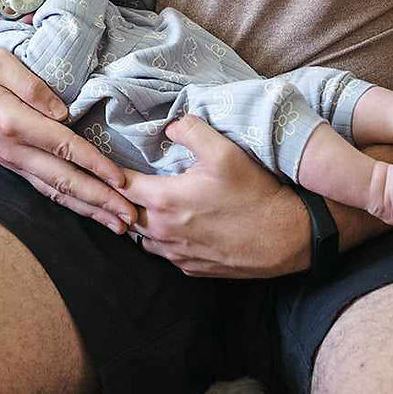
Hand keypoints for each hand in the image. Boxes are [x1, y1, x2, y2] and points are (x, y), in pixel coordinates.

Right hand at [0, 38, 137, 231]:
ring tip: (117, 224)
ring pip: (54, 191)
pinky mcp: (11, 163)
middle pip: (63, 180)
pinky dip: (67, 202)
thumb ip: (31, 84)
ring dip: (88, 209)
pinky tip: (86, 210)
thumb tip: (62, 113)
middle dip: (99, 201)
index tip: (121, 180)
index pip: (63, 147)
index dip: (94, 165)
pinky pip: (42, 188)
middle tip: (131, 218)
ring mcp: (11, 160)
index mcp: (12, 122)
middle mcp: (13, 149)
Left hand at [122, 115, 310, 278]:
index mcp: (164, 200)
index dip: (112, 173)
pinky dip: (163, 238)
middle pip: (127, 213)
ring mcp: (176, 254)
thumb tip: (170, 126)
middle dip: (124, 198)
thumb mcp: (224, 151)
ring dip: (143, 220)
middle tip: (127, 182)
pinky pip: (164, 252)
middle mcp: (163, 232)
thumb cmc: (253, 192)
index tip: (107, 164)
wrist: (285, 237)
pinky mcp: (191, 268)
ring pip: (143, 236)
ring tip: (152, 203)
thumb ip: (190, 131)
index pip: (121, 185)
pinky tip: (178, 224)